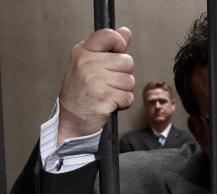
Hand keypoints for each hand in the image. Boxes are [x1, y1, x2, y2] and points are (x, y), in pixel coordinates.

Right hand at [58, 27, 134, 145]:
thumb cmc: (81, 93)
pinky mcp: (104, 97)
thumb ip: (110, 48)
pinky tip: (108, 104)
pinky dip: (122, 104)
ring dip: (122, 91)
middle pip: (127, 62)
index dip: (119, 45)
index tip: (116, 55)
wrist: (70, 121)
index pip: (109, 35)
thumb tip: (126, 32)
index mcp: (83, 52)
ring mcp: (95, 80)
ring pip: (130, 81)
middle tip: (106, 84)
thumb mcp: (90, 65)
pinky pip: (128, 97)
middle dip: (122, 76)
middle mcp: (87, 63)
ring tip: (106, 94)